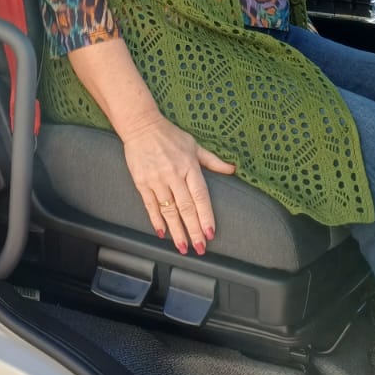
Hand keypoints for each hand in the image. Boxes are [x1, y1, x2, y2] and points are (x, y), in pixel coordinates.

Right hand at [120, 116, 235, 254]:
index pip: (200, 196)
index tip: (210, 233)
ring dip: (176, 231)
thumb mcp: (194, 145)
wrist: (141, 126)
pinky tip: (162, 233)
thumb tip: (233, 170)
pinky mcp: (141, 182)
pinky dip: (156, 220)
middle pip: (186, 208)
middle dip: (194, 230)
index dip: (206, 216)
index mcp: (189, 166)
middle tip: (200, 248)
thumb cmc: (170, 135)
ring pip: (169, 211)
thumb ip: (213, 161)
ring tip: (183, 247)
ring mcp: (156, 180)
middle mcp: (173, 175)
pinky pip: (150, 205)